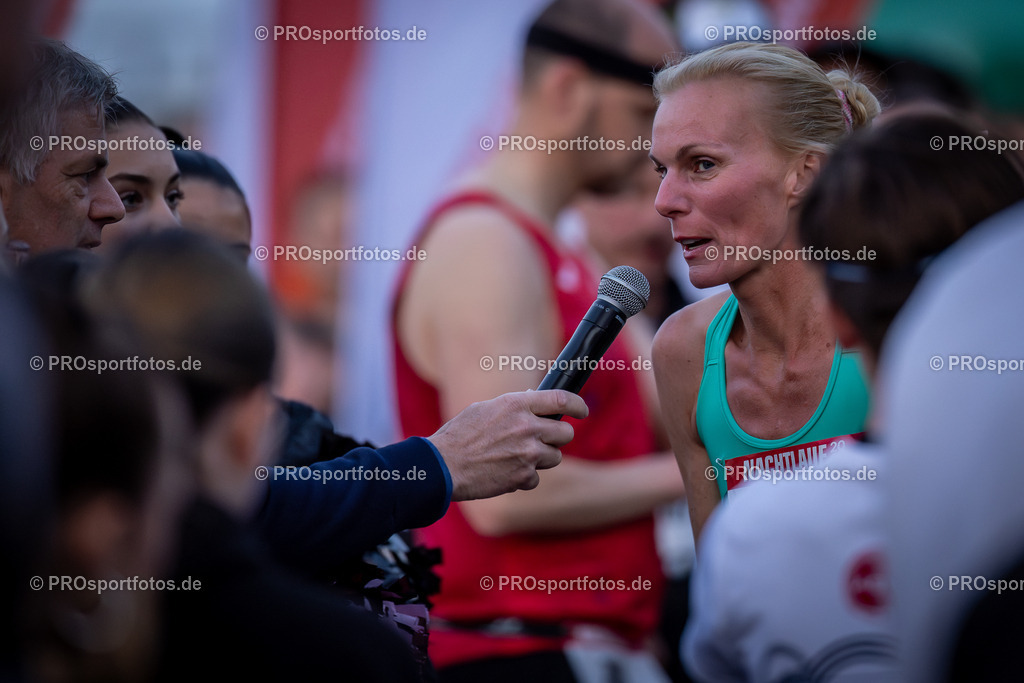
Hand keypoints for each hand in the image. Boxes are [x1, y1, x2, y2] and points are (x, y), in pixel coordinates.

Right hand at [427, 389, 587, 500]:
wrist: (443, 466)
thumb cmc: (459, 436)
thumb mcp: (485, 409)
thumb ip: (513, 406)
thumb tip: (533, 401)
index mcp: (517, 404)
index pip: (561, 400)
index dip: (578, 406)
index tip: (583, 411)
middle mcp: (527, 427)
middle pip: (565, 433)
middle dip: (557, 438)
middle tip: (544, 440)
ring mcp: (527, 453)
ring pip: (555, 457)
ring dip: (542, 459)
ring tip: (517, 457)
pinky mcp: (523, 476)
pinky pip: (536, 477)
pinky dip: (524, 477)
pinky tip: (505, 472)